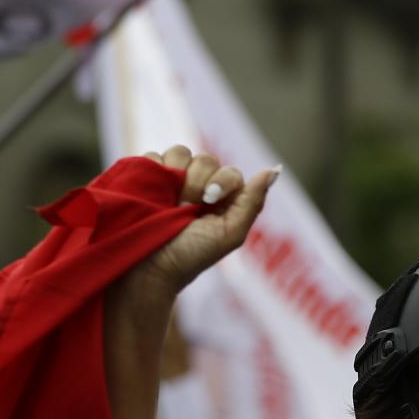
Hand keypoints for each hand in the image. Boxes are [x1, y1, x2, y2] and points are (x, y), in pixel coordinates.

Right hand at [130, 146, 277, 303]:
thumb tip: (274, 169)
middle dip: (198, 180)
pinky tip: (152, 194)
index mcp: (220, 202)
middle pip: (206, 158)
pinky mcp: (144, 176)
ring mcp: (170, 181)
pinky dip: (154, 170)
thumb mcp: (229, 234)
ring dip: (176, 173)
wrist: (147, 267)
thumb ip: (252, 202)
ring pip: (180, 152)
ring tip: (168, 201)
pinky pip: (152, 156)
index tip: (210, 199)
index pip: (230, 172)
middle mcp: (197, 188)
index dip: (222, 180)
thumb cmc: (190, 256)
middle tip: (187, 205)